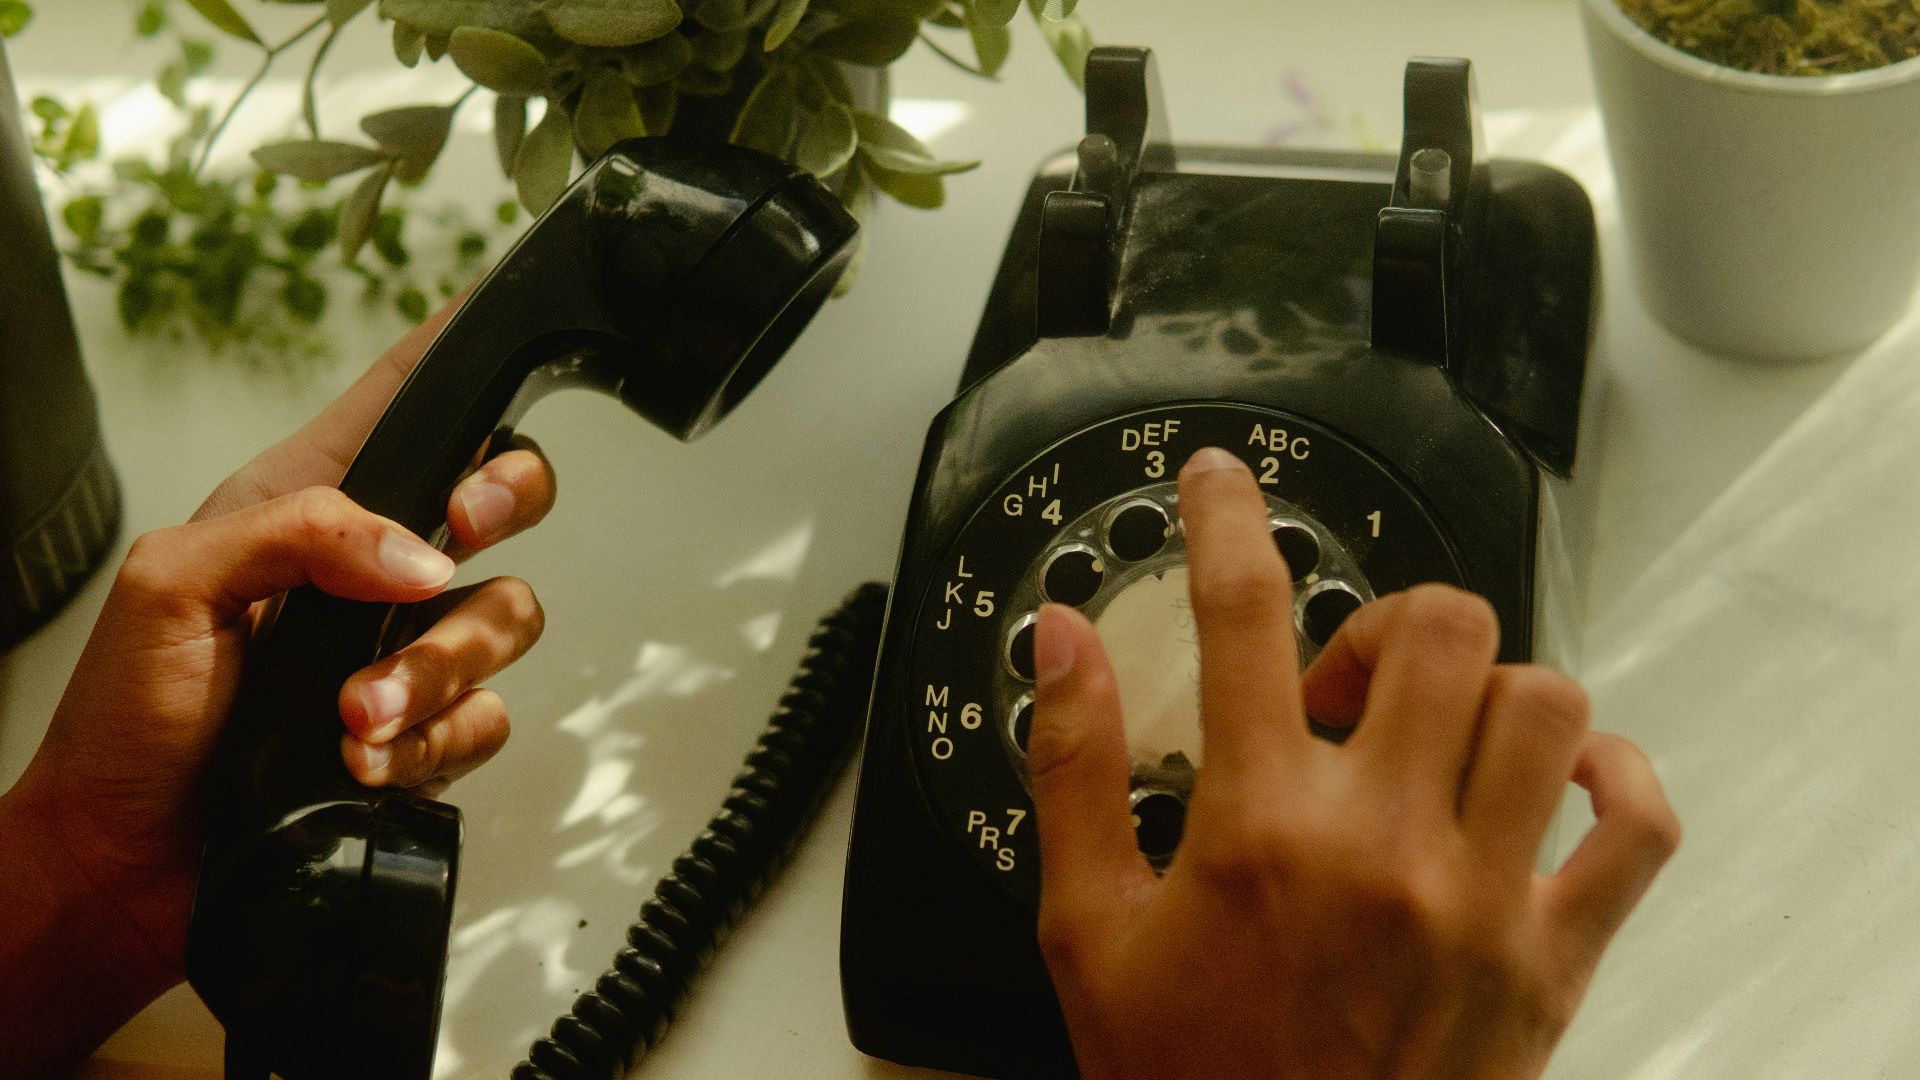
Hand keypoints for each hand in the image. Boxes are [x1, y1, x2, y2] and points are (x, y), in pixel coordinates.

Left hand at [0, 300, 555, 1071]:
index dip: (462, 351)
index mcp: (309, 501)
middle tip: (458, 530)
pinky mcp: (426, 732)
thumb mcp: (172, 586)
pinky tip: (363, 761)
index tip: (502, 325)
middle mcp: (374, 565)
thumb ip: (298, 533)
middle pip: (507, 490)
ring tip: (355, 716)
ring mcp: (407, 650)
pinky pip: (488, 719)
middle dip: (505, 499)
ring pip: (508, 617)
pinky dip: (429, 745)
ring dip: (435, 671)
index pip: (406, 398)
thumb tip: (422, 554)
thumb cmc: (126, 721)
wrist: (129, 864)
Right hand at [1027, 447, 1679, 1079]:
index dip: (1228, 516)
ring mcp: (1483, 901)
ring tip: (1432, 737)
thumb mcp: (1086, 925)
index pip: (1242, 614)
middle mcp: (1383, 848)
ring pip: (1545, 702)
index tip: (1221, 479)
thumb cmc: (1185, 1077)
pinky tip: (1554, 780)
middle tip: (1338, 686)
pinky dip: (1613, 776)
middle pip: (1437, 629)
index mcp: (1258, 830)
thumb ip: (1072, 765)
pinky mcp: (1553, 960)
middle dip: (1383, 626)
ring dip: (1485, 688)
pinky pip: (1638, 828)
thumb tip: (1059, 639)